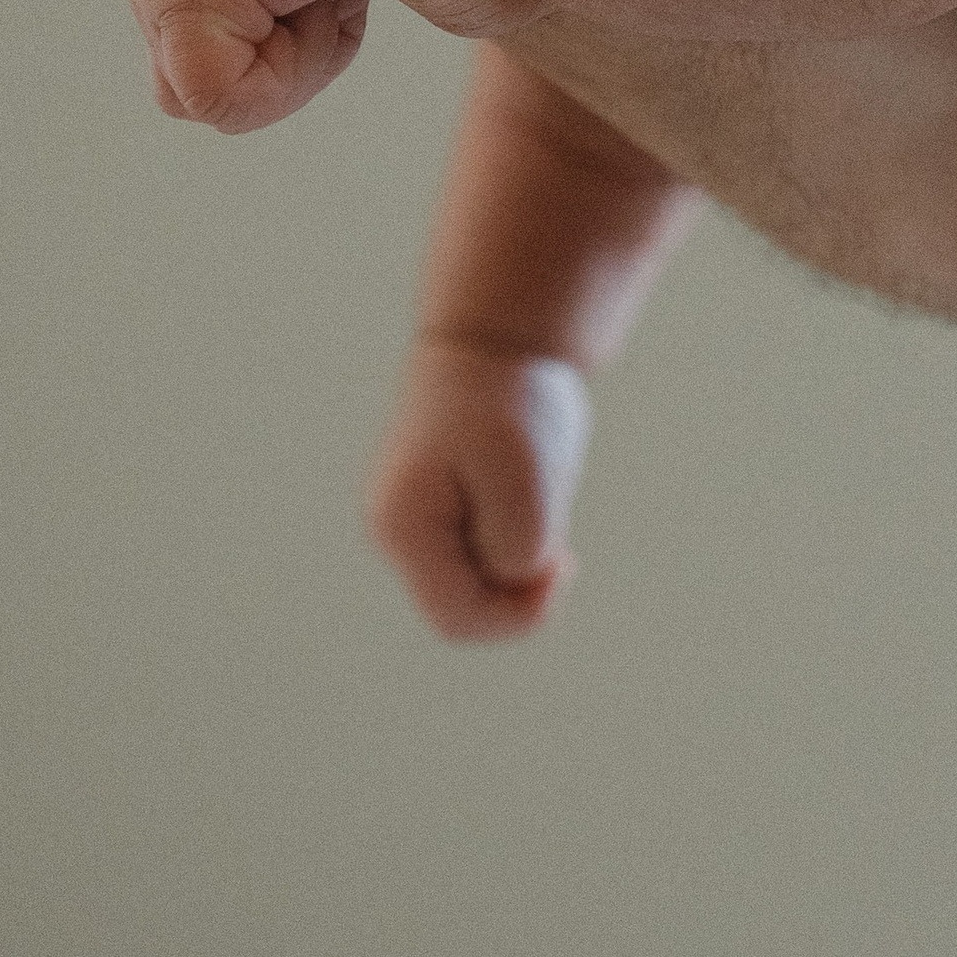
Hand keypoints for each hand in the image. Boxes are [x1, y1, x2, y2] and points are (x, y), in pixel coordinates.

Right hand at [365, 339, 593, 641]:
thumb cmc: (509, 402)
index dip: (518, 615)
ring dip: (518, 558)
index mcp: (402, 524)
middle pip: (463, 607)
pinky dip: (513, 539)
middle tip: (558, 534)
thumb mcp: (527, 481)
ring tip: (536, 497)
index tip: (564, 563)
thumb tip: (509, 580)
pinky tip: (526, 497)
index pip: (457, 618)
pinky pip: (480, 557)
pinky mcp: (434, 513)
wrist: (495, 338)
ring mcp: (409, 522)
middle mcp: (392, 530)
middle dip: (518, 584)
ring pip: (476, 583)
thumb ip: (516, 551)